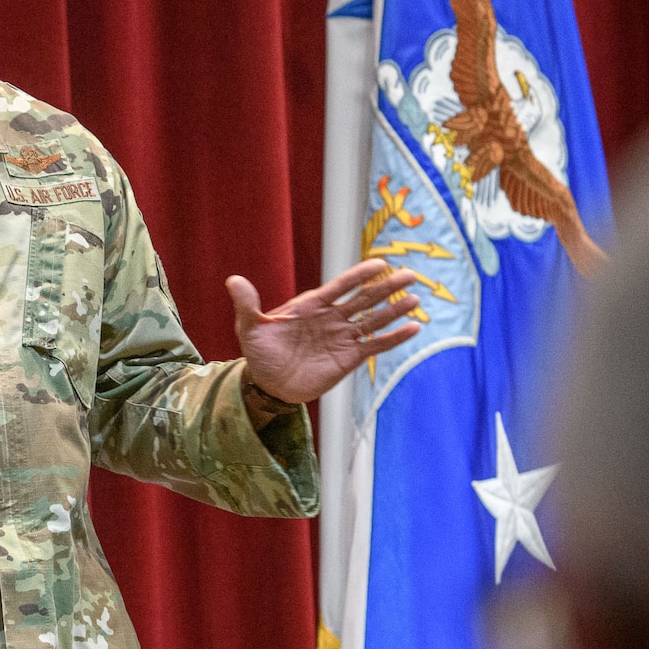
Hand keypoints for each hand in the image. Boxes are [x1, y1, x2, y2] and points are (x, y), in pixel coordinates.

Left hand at [229, 259, 420, 415]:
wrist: (268, 384)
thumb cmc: (260, 353)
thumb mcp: (250, 328)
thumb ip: (247, 305)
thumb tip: (233, 281)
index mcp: (311, 305)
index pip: (340, 286)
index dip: (359, 276)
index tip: (380, 264)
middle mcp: (331, 318)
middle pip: (364, 299)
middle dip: (386, 288)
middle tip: (410, 275)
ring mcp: (342, 337)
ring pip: (373, 320)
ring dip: (394, 311)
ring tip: (415, 299)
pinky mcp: (348, 358)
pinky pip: (374, 346)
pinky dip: (393, 338)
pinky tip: (412, 329)